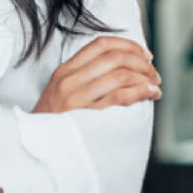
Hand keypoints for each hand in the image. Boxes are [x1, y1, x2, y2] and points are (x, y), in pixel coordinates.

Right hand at [33, 36, 159, 113]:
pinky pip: (121, 97)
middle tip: (154, 73)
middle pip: (114, 58)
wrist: (36, 148)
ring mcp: (77, 98)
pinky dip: (141, 92)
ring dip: (145, 78)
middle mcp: (70, 81)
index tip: (144, 54)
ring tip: (155, 86)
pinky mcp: (88, 116)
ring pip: (120, 75)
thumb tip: (124, 67)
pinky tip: (150, 94)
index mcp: (65, 71)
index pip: (100, 45)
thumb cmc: (54, 122)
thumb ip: (85, 77)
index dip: (128, 45)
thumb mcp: (61, 92)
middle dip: (142, 63)